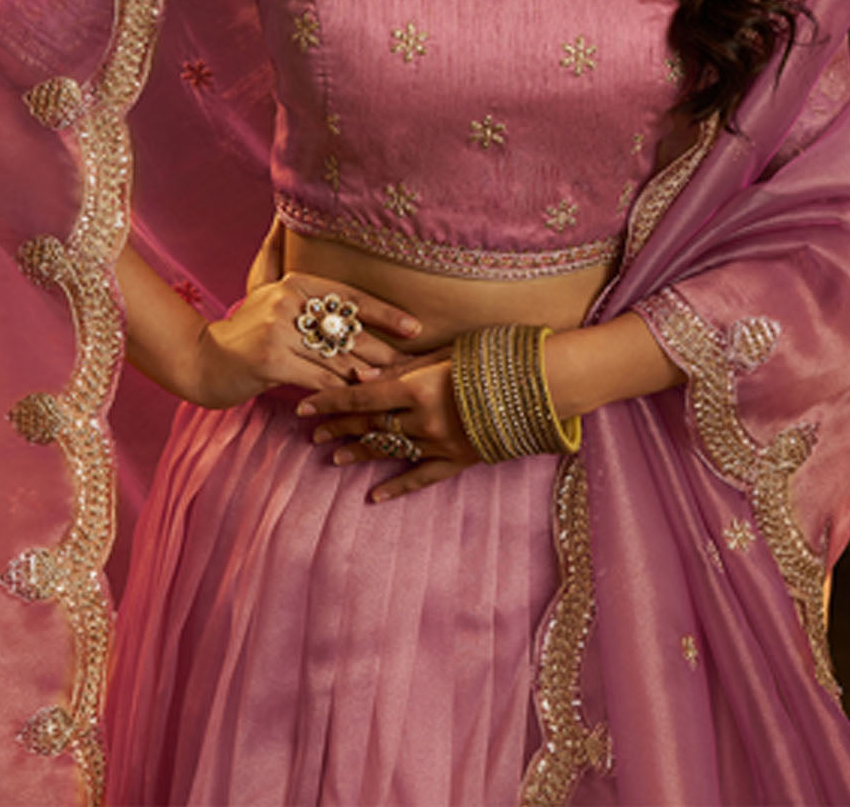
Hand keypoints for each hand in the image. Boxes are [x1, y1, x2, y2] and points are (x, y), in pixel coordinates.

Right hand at [195, 271, 421, 408]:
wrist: (202, 361)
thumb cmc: (241, 328)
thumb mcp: (259, 285)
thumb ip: (274, 254)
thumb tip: (281, 217)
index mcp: (294, 283)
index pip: (351, 298)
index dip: (386, 314)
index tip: (416, 327)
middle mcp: (287, 302)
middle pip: (348, 330)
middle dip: (381, 350)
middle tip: (409, 364)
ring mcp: (278, 331)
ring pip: (336, 357)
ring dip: (365, 374)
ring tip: (389, 383)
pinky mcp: (271, 361)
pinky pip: (318, 378)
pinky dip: (339, 390)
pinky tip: (355, 397)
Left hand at [295, 352, 480, 500]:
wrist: (545, 384)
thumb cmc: (496, 355)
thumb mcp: (447, 352)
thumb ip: (403, 368)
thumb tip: (362, 376)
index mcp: (419, 388)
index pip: (362, 397)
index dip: (330, 401)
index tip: (304, 406)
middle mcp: (425, 420)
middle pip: (371, 424)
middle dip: (339, 427)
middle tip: (312, 434)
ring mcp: (442, 444)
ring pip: (390, 451)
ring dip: (359, 454)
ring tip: (333, 458)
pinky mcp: (460, 460)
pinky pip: (422, 477)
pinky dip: (398, 487)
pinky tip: (375, 496)